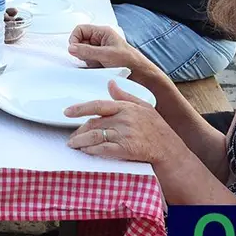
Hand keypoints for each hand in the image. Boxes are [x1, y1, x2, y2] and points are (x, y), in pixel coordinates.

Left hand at [64, 81, 186, 164]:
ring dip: (81, 141)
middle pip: (93, 123)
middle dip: (79, 130)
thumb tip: (110, 83)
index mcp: (126, 108)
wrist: (169, 149)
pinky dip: (91, 151)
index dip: (80, 108)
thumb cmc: (157, 128)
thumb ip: (124, 95)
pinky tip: (86, 152)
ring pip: (95, 136)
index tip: (66, 112)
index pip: (98, 105)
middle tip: (71, 137)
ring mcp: (124, 135)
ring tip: (73, 145)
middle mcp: (123, 119)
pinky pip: (103, 149)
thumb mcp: (143, 106)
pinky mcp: (125, 149)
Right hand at [68, 24, 163, 85]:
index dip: (74, 39)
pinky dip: (90, 66)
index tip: (74, 49)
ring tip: (98, 64)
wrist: (139, 74)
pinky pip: (87, 61)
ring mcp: (98, 50)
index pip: (80, 30)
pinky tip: (98, 68)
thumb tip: (71, 48)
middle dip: (82, 51)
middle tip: (89, 58)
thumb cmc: (129, 61)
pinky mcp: (99, 60)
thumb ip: (87, 51)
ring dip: (87, 60)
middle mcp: (99, 40)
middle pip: (80, 42)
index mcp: (102, 32)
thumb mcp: (106, 54)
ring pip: (82, 53)